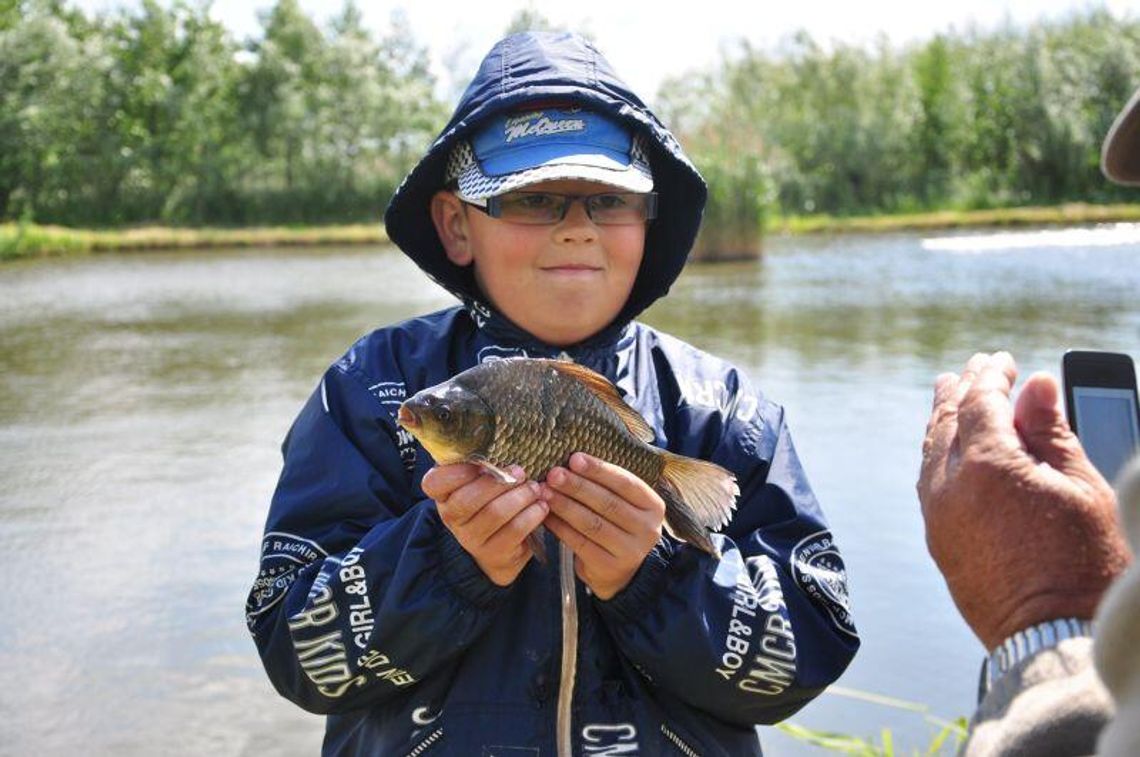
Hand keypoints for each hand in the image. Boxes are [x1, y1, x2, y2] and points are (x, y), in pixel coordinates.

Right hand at [422, 463, 547, 586]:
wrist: (498, 546)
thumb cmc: (489, 500)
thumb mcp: (478, 481)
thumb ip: (480, 464)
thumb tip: (501, 441)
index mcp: (443, 495)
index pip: (434, 483)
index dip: (455, 472)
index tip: (480, 463)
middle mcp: (452, 518)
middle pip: (468, 499)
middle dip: (499, 482)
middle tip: (521, 472)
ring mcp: (471, 538)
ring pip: (495, 513)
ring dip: (520, 497)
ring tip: (535, 488)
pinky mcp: (494, 553)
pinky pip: (514, 530)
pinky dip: (531, 514)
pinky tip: (540, 506)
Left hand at [540, 452, 665, 599]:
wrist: (625, 573)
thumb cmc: (620, 527)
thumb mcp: (626, 506)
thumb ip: (608, 486)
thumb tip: (572, 461)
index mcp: (653, 506)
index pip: (626, 483)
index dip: (599, 470)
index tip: (574, 458)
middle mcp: (647, 529)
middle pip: (607, 502)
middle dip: (577, 486)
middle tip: (553, 474)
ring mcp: (630, 551)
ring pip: (592, 523)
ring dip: (565, 505)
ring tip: (545, 492)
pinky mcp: (609, 567)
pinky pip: (580, 543)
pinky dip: (561, 527)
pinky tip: (546, 516)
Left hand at [917, 352, 1130, 649]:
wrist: (1051, 637)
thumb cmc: (1082, 563)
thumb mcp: (1081, 487)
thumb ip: (1052, 431)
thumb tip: (1036, 384)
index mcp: (987, 464)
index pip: (978, 400)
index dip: (990, 375)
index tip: (1003, 361)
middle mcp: (949, 485)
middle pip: (945, 420)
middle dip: (959, 390)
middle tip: (971, 370)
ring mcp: (936, 514)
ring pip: (929, 451)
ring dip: (940, 419)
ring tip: (950, 397)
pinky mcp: (936, 540)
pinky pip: (927, 482)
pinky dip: (936, 454)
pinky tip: (945, 448)